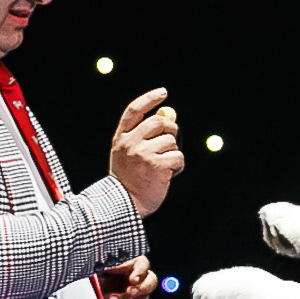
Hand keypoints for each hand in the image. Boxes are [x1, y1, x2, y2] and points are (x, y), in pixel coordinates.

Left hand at [101, 256, 159, 298]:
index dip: (140, 271)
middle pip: (152, 281)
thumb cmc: (92, 281)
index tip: (132, 279)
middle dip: (141, 288)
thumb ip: (107, 264)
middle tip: (129, 292)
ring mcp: (137, 296)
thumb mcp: (97, 270)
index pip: (143, 264)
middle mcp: (136, 279)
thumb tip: (112, 264)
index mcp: (129, 265)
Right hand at [109, 89, 183, 215]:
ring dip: (173, 153)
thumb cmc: (129, 180)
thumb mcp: (130, 154)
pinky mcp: (158, 165)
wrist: (124, 206)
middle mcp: (130, 143)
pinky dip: (178, 166)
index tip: (163, 93)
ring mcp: (143, 154)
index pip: (135, 111)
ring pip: (171, 141)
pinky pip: (178, 157)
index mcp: (121, 139)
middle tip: (170, 141)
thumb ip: (145, 134)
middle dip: (170, 129)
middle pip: (158, 122)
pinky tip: (169, 175)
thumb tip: (169, 114)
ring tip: (164, 167)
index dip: (149, 99)